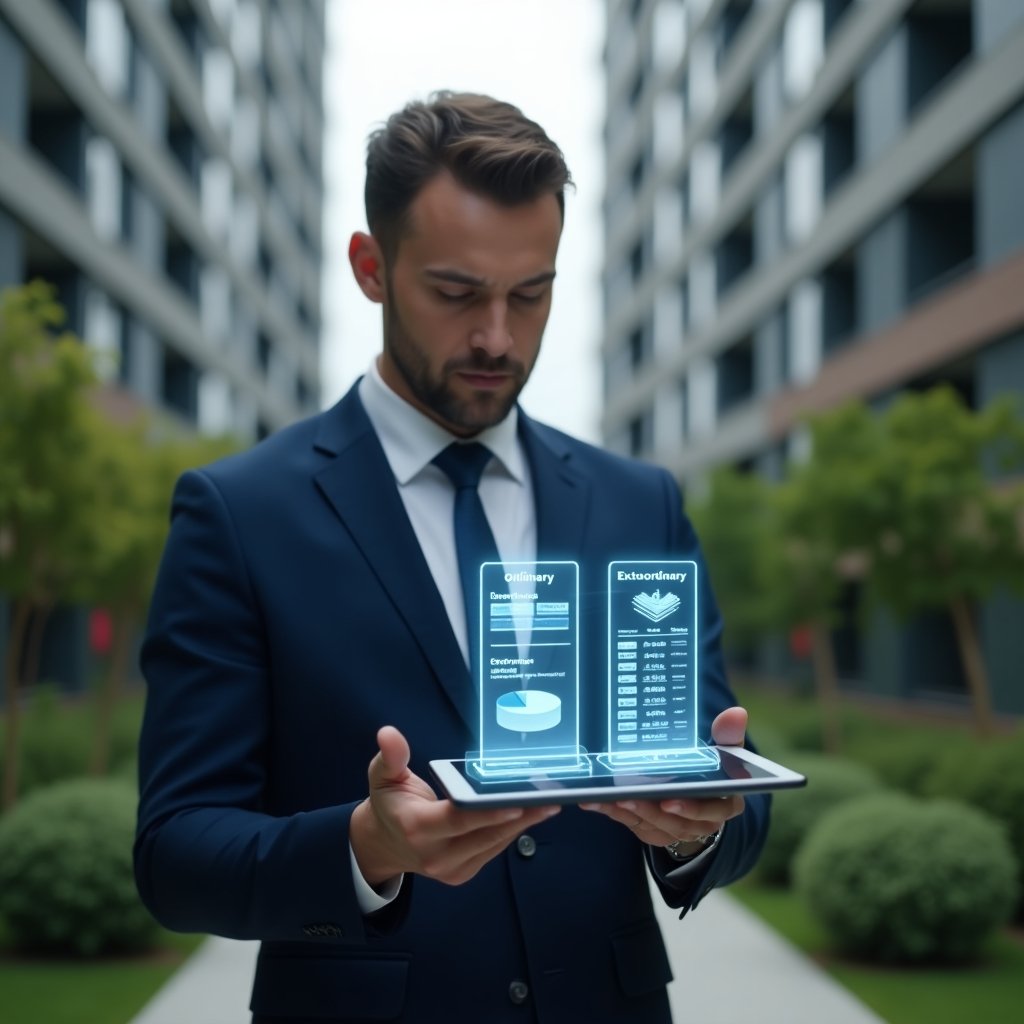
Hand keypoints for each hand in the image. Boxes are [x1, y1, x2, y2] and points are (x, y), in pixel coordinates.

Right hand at [349, 726, 559, 887]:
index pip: (457, 819)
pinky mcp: (463, 874)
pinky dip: (511, 832)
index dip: (487, 813)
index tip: (517, 802)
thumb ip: (391, 756)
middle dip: (519, 817)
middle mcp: (434, 855)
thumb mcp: (382, 776)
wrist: (384, 845)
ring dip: (522, 824)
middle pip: (484, 835)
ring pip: (494, 845)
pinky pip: (492, 850)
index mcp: (416, 828)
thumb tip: (389, 733)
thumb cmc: (389, 803)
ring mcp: (450, 869)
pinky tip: (530, 813)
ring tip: (547, 803)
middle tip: (548, 798)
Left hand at [579, 706, 748, 849]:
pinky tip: (595, 801)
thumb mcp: (723, 751)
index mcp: (724, 804)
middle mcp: (702, 823)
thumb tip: (737, 712)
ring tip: (609, 797)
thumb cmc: (712, 770)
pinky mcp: (655, 832)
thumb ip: (727, 735)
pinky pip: (634, 825)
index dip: (691, 808)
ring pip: (653, 825)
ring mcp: (677, 830)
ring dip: (630, 812)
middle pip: (677, 822)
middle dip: (651, 810)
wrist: (701, 798)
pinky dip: (615, 813)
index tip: (669, 799)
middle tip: (628, 796)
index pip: (712, 810)